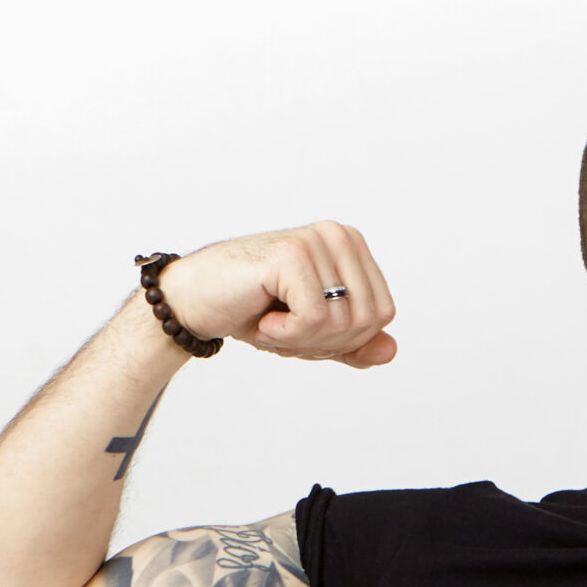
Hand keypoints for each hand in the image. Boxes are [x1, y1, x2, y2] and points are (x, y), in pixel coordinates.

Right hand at [157, 221, 399, 367]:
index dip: (347, 339)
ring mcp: (317, 240)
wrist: (196, 303)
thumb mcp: (313, 336)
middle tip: (286, 328)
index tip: (305, 328)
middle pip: (368, 320)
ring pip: (343, 323)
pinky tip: (263, 319)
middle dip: (327, 342)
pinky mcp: (293, 254)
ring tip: (272, 322)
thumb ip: (354, 344)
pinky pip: (316, 319)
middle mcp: (339, 235)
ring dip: (303, 340)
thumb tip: (390, 351)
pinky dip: (286, 334)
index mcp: (351, 247)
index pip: (383, 314)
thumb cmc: (254, 312)